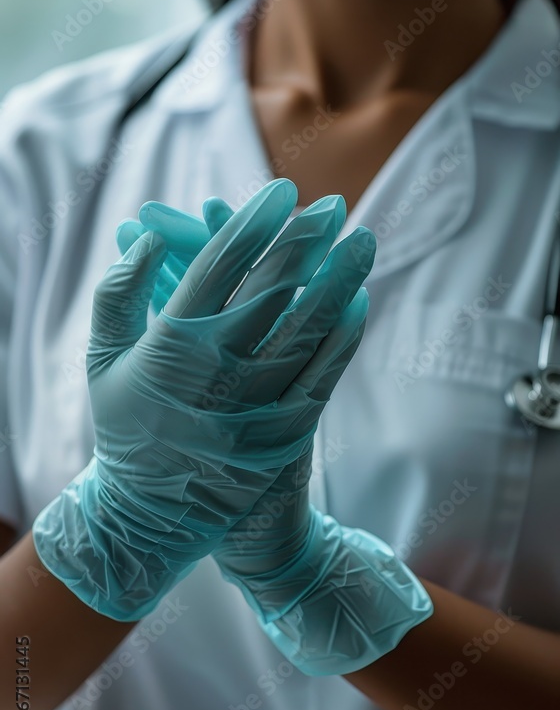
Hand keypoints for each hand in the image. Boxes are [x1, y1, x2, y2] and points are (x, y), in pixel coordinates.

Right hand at [126, 192, 432, 673]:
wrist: (151, 518)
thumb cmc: (126, 430)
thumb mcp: (100, 362)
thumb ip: (117, 295)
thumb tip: (150, 237)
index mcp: (170, 345)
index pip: (220, 265)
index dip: (255, 223)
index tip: (282, 191)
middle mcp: (217, 371)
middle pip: (273, 289)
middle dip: (307, 241)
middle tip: (334, 207)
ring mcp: (255, 405)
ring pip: (307, 329)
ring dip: (339, 281)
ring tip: (362, 242)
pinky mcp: (284, 435)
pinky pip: (322, 377)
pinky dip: (342, 338)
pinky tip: (358, 304)